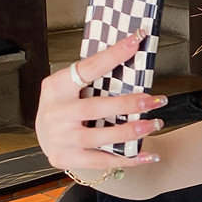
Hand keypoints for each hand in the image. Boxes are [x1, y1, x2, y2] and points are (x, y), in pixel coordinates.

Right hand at [35, 31, 166, 169]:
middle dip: (128, 104)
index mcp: (56, 87)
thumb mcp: (69, 88)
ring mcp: (60, 138)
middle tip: (155, 100)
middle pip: (96, 108)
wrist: (46, 138)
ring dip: (131, 131)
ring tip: (154, 124)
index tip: (136, 41)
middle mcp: (56, 113)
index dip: (113, 55)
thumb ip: (93, 79)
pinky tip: (149, 156)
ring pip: (101, 137)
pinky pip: (103, 161)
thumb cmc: (65, 107)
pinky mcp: (67, 158)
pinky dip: (129, 159)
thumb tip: (132, 56)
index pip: (88, 68)